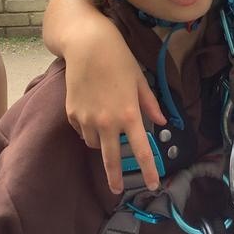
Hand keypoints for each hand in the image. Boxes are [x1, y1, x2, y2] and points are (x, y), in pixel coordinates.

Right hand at [64, 27, 165, 193]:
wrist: (87, 44)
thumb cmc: (118, 58)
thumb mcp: (140, 80)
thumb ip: (150, 104)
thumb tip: (162, 122)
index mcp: (129, 113)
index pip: (140, 149)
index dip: (148, 170)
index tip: (153, 185)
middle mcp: (107, 121)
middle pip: (111, 159)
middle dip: (115, 177)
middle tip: (118, 188)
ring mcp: (87, 119)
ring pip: (95, 144)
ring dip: (103, 143)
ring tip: (107, 126)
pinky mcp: (71, 113)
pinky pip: (81, 130)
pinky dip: (88, 128)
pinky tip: (92, 111)